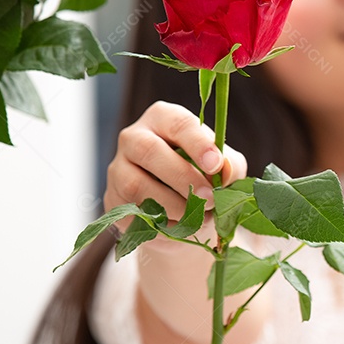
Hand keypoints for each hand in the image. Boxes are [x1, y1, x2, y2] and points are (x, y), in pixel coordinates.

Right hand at [104, 101, 247, 221]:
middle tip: (210, 198)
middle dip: (183, 177)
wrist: (182, 213)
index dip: (198, 143)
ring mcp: (119, 168)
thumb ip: (230, 165)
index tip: (216, 164)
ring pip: (136, 184)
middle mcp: (135, 137)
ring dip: (172, 204)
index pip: (178, 123)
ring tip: (198, 216)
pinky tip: (179, 225)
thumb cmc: (204, 178)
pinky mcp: (113, 199)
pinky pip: (131, 211)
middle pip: (149, 150)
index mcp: (164, 119)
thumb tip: (224, 168)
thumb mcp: (224, 168)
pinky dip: (159, 222)